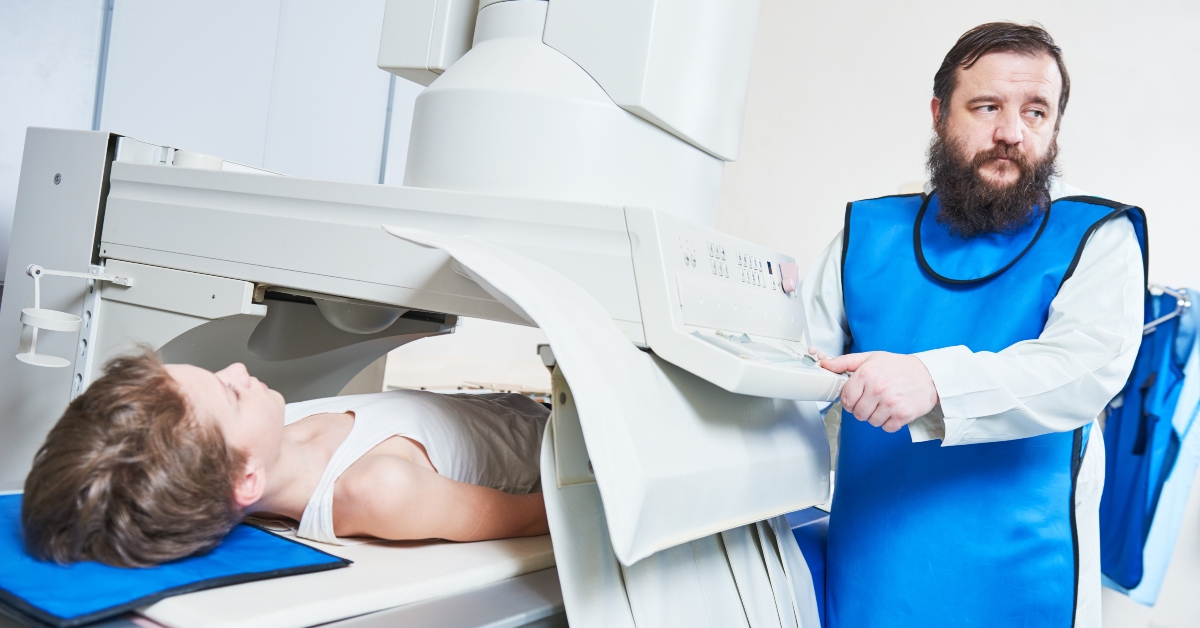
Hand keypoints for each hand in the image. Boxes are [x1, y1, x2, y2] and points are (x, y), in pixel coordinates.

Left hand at [819, 352, 938, 432]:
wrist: (929, 374)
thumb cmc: (898, 366)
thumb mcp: (870, 358)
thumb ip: (845, 362)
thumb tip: (824, 363)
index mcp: (866, 374)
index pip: (845, 398)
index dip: (850, 400)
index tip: (857, 397)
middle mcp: (877, 389)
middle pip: (857, 413)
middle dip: (862, 409)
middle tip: (873, 401)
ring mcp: (891, 403)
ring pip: (871, 422)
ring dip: (876, 416)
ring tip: (885, 404)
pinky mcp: (903, 415)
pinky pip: (887, 428)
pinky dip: (889, 423)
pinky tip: (894, 411)